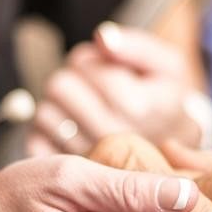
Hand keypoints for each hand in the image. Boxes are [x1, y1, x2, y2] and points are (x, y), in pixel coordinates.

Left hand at [27, 23, 202, 155]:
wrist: (174, 154)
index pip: (84, 65)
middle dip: (72, 78)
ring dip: (59, 105)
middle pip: (60, 87)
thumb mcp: (167, 66)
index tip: (107, 68)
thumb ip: (135, 46)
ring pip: (44, 113)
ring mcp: (89, 158)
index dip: (91, 59)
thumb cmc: (166, 101)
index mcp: (136, 106)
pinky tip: (74, 129)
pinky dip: (49, 131)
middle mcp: (111, 136)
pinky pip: (37, 141)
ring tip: (85, 108)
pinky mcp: (70, 173)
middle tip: (91, 86)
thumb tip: (102, 38)